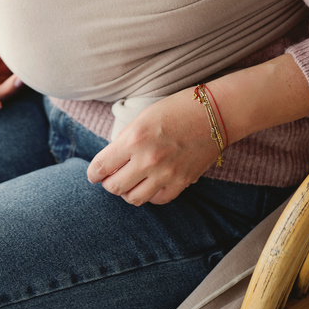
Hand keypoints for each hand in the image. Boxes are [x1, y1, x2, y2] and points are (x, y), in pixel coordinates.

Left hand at [87, 89, 218, 205]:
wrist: (215, 113)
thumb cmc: (178, 108)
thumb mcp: (143, 116)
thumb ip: (126, 139)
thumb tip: (112, 158)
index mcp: (135, 138)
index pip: (101, 166)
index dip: (93, 173)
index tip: (93, 174)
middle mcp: (148, 159)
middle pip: (114, 187)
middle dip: (108, 183)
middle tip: (110, 177)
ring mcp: (166, 174)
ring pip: (133, 198)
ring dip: (127, 191)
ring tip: (129, 181)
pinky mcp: (182, 183)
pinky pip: (157, 200)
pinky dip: (149, 195)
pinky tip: (149, 183)